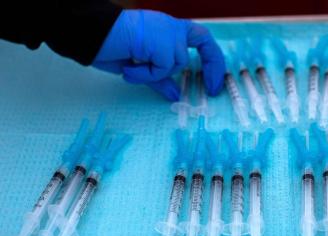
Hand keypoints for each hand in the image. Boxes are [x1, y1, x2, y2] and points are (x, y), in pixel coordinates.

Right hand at [93, 10, 225, 100]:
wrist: (91, 34)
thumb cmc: (112, 47)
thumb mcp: (142, 68)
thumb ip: (161, 80)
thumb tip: (176, 94)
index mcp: (169, 30)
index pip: (201, 39)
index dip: (212, 59)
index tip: (214, 82)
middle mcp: (171, 27)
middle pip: (204, 43)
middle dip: (213, 67)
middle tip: (214, 89)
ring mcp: (167, 31)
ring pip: (177, 63)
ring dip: (155, 73)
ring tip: (132, 67)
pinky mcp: (160, 39)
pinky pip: (163, 67)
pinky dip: (145, 74)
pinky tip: (129, 66)